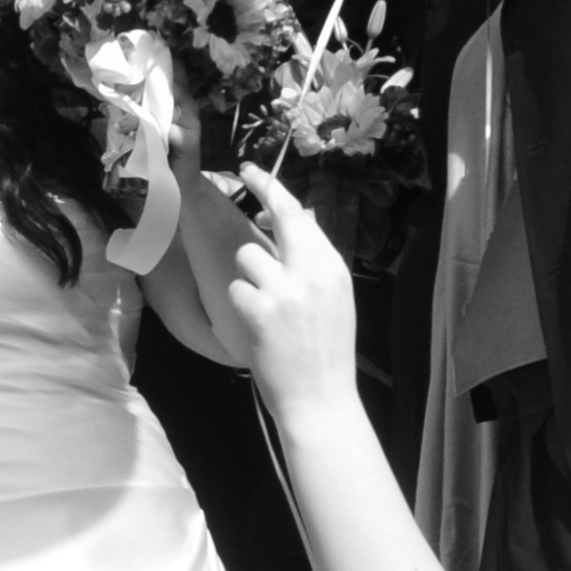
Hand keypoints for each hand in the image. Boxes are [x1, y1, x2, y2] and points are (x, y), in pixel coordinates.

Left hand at [220, 162, 362, 410]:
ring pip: (247, 255)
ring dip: (248, 275)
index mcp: (332, 268)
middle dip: (258, 191)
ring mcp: (283, 290)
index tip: (252, 171)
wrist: (320, 399)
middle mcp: (311, 272)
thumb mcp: (335, 299)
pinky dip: (241, 304)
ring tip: (264, 305)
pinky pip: (236, 288)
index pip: (301, 215)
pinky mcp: (257, 310)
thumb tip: (299, 220)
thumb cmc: (326, 352)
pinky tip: (258, 327)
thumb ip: (315, 262)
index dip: (273, 187)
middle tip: (239, 176)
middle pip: (278, 217)